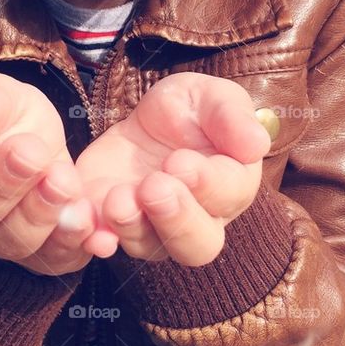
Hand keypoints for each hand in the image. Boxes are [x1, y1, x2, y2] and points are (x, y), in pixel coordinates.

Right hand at [0, 73, 107, 275]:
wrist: (42, 144)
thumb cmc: (11, 117)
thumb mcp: (1, 96)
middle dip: (4, 182)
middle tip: (31, 153)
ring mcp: (0, 237)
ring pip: (11, 241)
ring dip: (39, 212)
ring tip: (63, 181)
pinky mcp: (42, 255)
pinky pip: (55, 259)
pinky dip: (73, 240)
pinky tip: (87, 215)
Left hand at [74, 72, 271, 266]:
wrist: (144, 123)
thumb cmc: (190, 112)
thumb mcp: (210, 97)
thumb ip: (231, 116)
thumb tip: (257, 142)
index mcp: (230, 185)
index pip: (227, 197)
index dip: (206, 184)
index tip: (180, 161)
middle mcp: (197, 219)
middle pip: (197, 245)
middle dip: (175, 219)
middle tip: (154, 186)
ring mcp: (152, 228)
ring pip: (150, 248)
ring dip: (132, 226)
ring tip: (117, 198)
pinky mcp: (110, 225)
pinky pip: (105, 244)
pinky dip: (94, 239)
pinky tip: (87, 227)